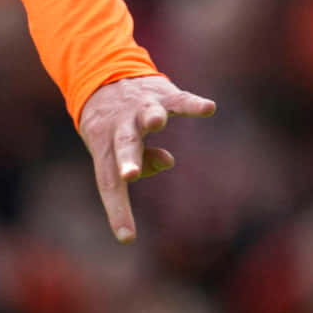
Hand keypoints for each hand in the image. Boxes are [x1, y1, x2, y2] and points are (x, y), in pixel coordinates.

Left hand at [76, 74, 215, 244]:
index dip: (117, 209)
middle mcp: (120, 127)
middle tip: (130, 175)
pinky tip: (208, 108)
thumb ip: (142, 162)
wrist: (105, 75)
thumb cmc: (114, 128)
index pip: (109, 182)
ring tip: (158, 123)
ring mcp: (140, 109)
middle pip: (123, 145)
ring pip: (145, 115)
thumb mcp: (118, 147)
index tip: (127, 237)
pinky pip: (179, 100)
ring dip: (151, 119)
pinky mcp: (161, 93)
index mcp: (104, 147)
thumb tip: (167, 160)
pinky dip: (192, 104)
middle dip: (128, 160)